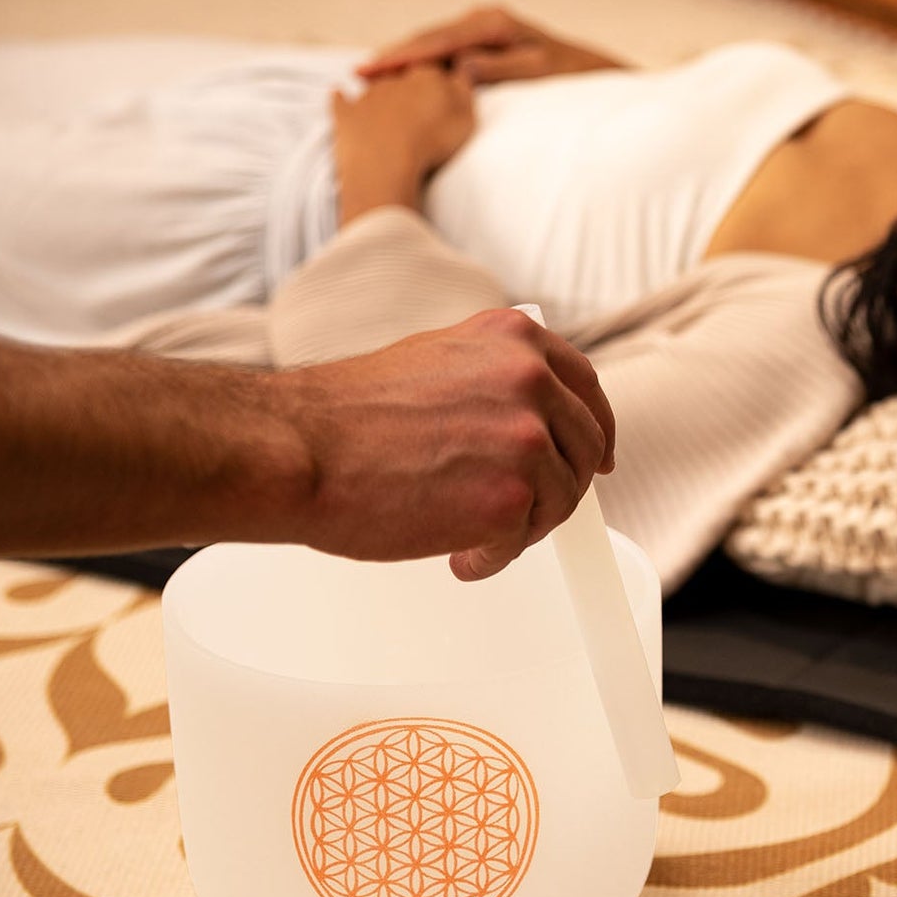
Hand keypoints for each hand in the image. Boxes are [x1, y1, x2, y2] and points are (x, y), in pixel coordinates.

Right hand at [274, 308, 617, 580]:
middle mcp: (530, 379)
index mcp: (513, 339)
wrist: (298, 451)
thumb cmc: (345, 417)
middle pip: (582, 448)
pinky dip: (492, 557)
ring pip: (558, 499)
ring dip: (517, 526)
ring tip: (462, 532)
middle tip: (518, 512)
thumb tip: (530, 421)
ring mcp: (526, 439)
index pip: (583, 385)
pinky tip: (456, 554)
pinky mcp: (512, 498)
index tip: (598, 456)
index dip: (595, 427)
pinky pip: (523, 541)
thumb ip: (491, 380)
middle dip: (557, 486)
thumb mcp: (436, 361)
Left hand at [331, 63, 476, 221]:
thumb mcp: (464, 115)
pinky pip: (341, 100)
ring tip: (388, 105)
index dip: (436, 71)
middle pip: (402, 73)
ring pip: (375, 85)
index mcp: (425, 76)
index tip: (441, 78)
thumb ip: (463, 87)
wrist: (387, 162)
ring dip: (380, 90)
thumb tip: (464, 62)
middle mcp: (394, 79)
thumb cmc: (430, 141)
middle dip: (408, 80)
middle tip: (416, 94)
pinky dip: (340, 96)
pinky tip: (337, 93)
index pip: (432, 64)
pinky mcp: (346, 115)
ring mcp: (368, 96)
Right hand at [357, 5, 622, 83]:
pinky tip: (401, 71)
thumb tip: (460, 64)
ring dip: (403, 56)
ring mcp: (483, 24)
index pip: (437, 42)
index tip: (373, 70)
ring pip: (433, 40)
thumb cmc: (569, 77)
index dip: (402, 57)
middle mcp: (484, 17)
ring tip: (370, 74)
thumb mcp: (536, 73)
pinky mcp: (483, 35)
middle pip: (428, 37)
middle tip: (359, 76)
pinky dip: (421, 57)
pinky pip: (444, 47)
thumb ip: (498, 67)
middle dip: (393, 55)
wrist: (589, 69)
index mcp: (493, 24)